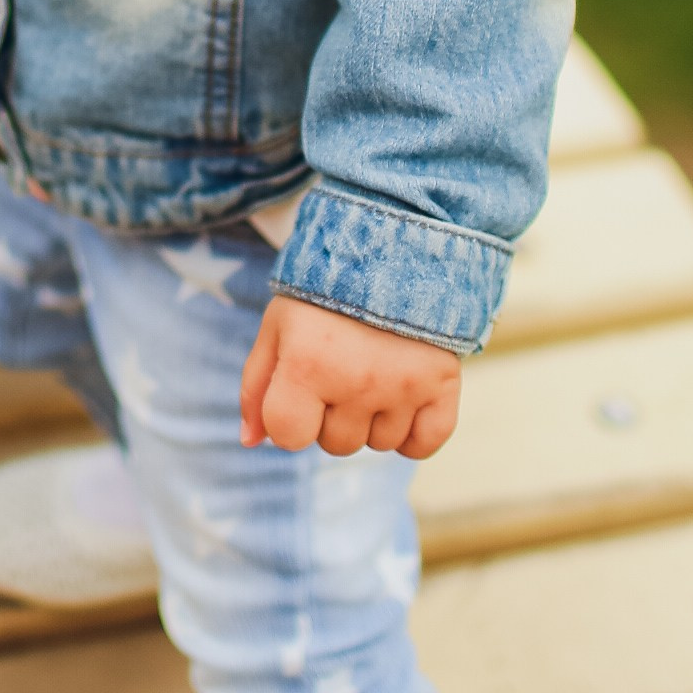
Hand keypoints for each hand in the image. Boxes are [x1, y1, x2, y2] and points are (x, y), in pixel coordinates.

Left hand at [240, 293, 461, 459]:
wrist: (393, 248)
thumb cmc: (324, 293)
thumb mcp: (278, 326)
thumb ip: (257, 385)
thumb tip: (249, 441)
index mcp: (307, 364)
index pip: (288, 436)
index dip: (290, 415)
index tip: (301, 384)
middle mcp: (356, 381)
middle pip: (337, 444)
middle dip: (333, 414)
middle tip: (342, 366)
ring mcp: (403, 385)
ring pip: (380, 443)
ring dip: (373, 418)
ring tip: (374, 367)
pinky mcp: (443, 384)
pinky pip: (424, 444)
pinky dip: (413, 435)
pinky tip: (403, 400)